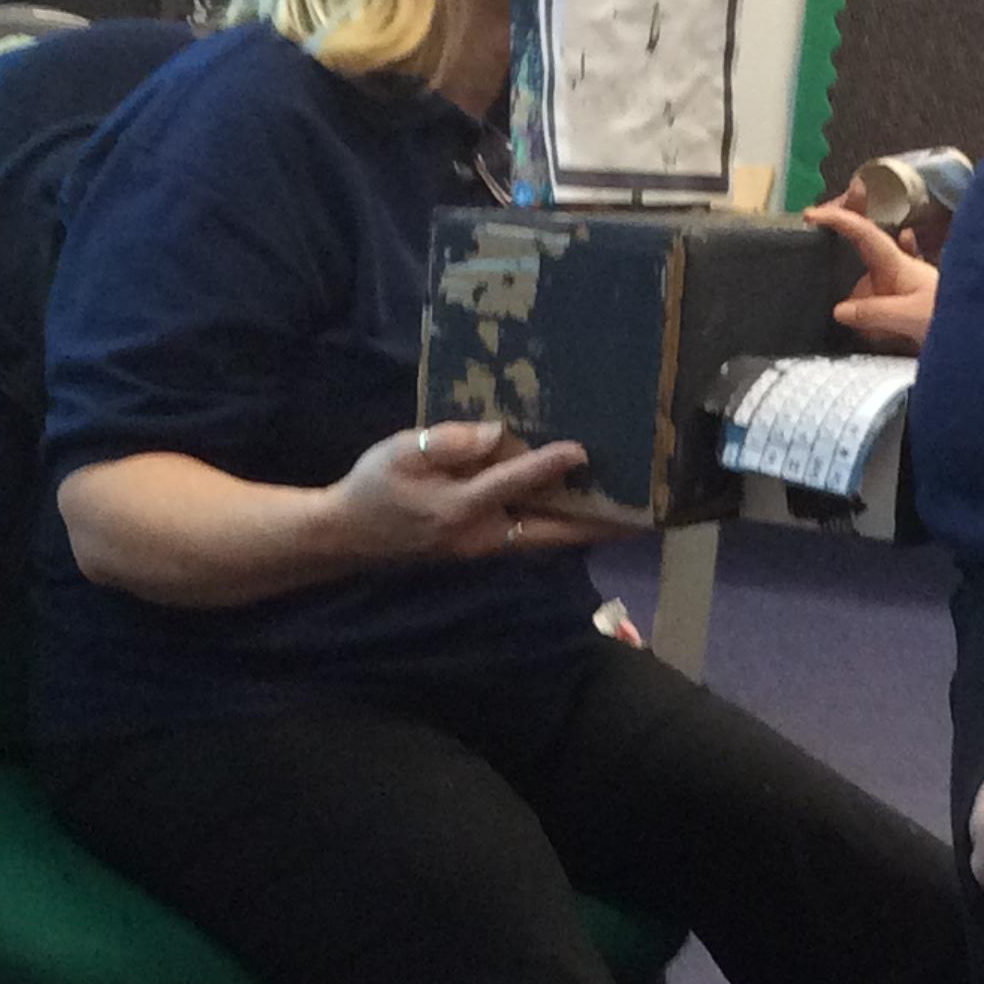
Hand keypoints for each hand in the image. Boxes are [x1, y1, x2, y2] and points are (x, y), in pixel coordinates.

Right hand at [329, 421, 598, 562]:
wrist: (347, 537)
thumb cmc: (373, 487)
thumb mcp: (399, 452)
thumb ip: (448, 443)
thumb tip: (495, 434)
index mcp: (458, 507)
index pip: (512, 483)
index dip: (546, 465)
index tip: (581, 450)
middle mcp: (480, 535)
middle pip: (548, 532)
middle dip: (592, 525)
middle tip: (637, 517)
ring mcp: (483, 548)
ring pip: (543, 538)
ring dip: (581, 529)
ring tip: (622, 517)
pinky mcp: (482, 548)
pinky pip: (528, 537)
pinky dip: (557, 526)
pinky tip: (579, 511)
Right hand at [804, 201, 940, 349]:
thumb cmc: (952, 318)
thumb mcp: (908, 316)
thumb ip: (872, 312)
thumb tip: (839, 310)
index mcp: (896, 264)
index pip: (863, 232)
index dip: (839, 219)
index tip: (812, 215)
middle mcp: (898, 270)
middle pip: (864, 246)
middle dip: (845, 232)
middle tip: (818, 224)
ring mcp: (904, 287)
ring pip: (869, 278)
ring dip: (855, 284)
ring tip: (847, 290)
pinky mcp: (908, 306)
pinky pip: (880, 301)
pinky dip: (871, 304)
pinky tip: (866, 316)